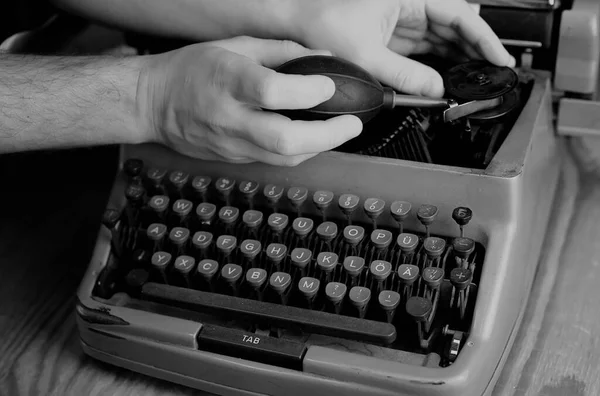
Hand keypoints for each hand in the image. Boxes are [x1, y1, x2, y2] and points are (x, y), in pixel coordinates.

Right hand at [139, 36, 361, 165]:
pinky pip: (275, 161)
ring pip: (284, 158)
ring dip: (320, 147)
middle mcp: (228, 117)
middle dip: (328, 135)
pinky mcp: (233, 159)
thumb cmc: (191, 70)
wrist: (154, 104)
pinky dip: (301, 151)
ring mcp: (230, 144)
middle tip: (352, 124)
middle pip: (283, 139)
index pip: (271, 92)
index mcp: (226, 81)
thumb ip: (282, 52)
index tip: (329, 84)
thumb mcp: (235, 46)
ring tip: (341, 132)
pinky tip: (314, 139)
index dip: (306, 91)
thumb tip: (322, 58)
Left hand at [289, 0, 513, 96]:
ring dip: (459, 59)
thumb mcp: (367, 54)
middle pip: (455, 27)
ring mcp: (402, 22)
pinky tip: (449, 78)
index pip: (459, 15)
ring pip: (442, 39)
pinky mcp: (393, 38)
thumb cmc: (322, 23)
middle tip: (492, 76)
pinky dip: (438, 64)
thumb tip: (434, 89)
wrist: (295, 26)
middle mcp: (410, 5)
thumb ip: (403, 75)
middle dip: (475, 51)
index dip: (483, 38)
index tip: (498, 58)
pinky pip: (425, 50)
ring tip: (476, 81)